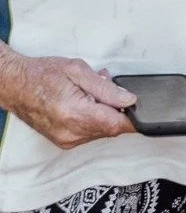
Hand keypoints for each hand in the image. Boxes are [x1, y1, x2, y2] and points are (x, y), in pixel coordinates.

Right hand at [0, 53, 136, 148]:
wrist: (14, 86)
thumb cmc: (41, 75)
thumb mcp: (78, 71)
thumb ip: (106, 88)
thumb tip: (129, 99)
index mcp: (74, 113)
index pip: (116, 124)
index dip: (134, 118)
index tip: (144, 111)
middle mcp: (70, 132)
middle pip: (111, 127)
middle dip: (116, 108)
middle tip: (107, 88)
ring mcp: (66, 139)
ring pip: (102, 130)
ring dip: (105, 112)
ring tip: (91, 92)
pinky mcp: (64, 141)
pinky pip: (90, 132)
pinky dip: (94, 118)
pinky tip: (85, 102)